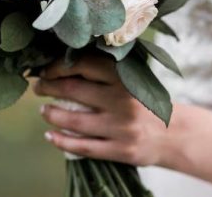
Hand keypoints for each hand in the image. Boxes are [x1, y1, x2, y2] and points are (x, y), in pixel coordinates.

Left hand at [33, 53, 169, 166]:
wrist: (173, 134)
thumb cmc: (142, 101)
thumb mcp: (130, 79)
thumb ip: (103, 70)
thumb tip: (63, 62)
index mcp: (123, 77)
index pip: (82, 64)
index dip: (57, 66)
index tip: (44, 70)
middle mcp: (121, 99)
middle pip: (73, 89)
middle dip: (48, 87)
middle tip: (38, 87)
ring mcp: (120, 126)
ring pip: (74, 120)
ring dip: (51, 114)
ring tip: (43, 110)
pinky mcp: (121, 150)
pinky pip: (83, 147)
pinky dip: (61, 141)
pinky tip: (49, 136)